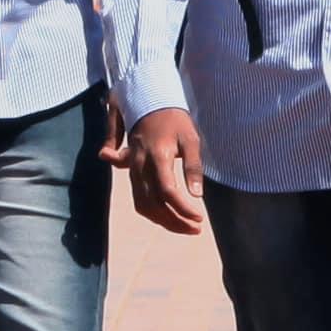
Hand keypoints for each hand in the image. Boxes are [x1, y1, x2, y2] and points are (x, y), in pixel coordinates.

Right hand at [124, 104, 208, 237]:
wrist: (148, 102)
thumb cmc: (174, 120)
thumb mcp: (190, 138)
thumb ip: (193, 166)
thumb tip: (197, 194)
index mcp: (157, 156)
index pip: (168, 192)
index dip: (183, 209)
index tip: (199, 219)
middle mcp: (140, 165)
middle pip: (153, 204)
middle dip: (174, 222)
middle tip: (195, 229)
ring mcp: (132, 169)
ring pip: (142, 205)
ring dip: (162, 221)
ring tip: (184, 226)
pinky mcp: (130, 171)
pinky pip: (137, 198)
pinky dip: (150, 212)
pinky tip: (165, 217)